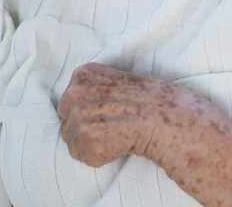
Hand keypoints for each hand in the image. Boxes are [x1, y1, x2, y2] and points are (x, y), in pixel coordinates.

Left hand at [58, 62, 212, 166]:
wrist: (164, 117)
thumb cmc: (146, 99)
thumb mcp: (116, 78)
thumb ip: (92, 88)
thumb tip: (77, 108)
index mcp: (82, 74)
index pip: (69, 101)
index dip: (89, 111)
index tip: (108, 113)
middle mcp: (74, 93)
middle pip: (66, 121)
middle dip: (85, 128)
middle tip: (112, 127)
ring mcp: (79, 117)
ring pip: (73, 141)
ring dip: (92, 144)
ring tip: (117, 135)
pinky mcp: (86, 140)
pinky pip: (83, 156)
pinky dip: (99, 156)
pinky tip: (117, 145)